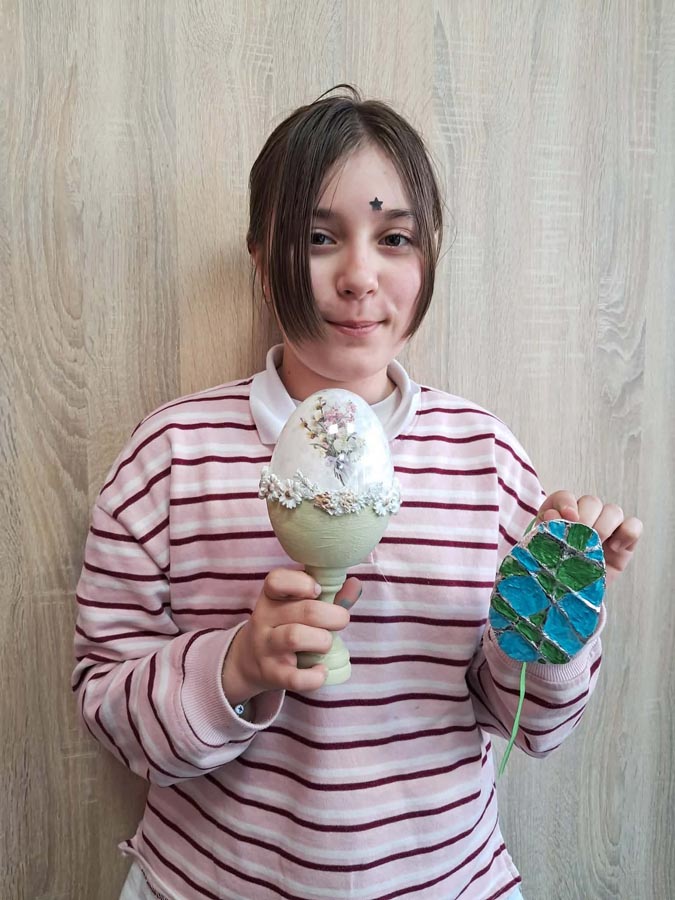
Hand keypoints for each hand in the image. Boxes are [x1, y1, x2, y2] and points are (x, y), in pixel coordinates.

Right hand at [222, 568, 361, 703]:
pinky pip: (295, 678)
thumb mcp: (297, 607)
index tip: (317, 590)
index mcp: (271, 597)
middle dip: (333, 616)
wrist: (248, 661)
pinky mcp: (272, 674)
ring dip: (323, 641)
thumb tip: (355, 584)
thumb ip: (329, 595)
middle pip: (305, 611)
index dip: (301, 583)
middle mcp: (264, 619)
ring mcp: (266, 647)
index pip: (276, 580)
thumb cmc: (283, 626)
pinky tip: (321, 671)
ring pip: (296, 637)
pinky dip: (314, 677)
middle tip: (341, 621)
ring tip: (326, 644)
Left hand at [535, 492, 642, 587]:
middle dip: (586, 518)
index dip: (567, 504)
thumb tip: (551, 515)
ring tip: (596, 545)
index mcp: (560, 515)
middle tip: (580, 540)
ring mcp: (607, 527)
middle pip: (592, 502)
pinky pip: (634, 525)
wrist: (570, 594)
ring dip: (604, 526)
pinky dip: (628, 533)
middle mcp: (586, 516)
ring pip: (613, 510)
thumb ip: (544, 532)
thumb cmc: (553, 570)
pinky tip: (615, 548)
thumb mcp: (544, 551)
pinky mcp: (624, 541)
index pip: (565, 498)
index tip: (568, 518)